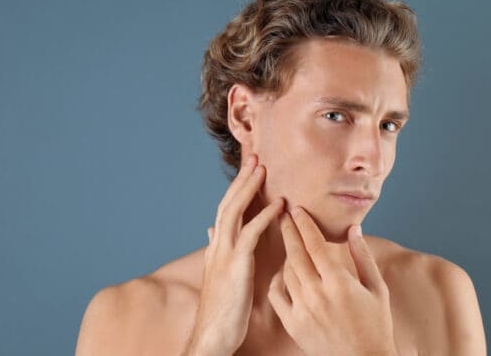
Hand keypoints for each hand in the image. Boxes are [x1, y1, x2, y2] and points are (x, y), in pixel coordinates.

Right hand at [183, 154, 284, 355]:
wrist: (212, 335)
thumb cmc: (222, 307)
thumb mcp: (219, 273)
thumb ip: (218, 248)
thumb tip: (211, 230)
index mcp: (217, 246)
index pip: (226, 208)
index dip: (237, 187)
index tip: (249, 167)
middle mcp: (217, 245)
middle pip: (228, 202)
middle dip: (242, 178)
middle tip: (255, 156)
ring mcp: (224, 254)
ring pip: (234, 212)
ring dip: (249, 188)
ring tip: (262, 168)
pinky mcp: (235, 266)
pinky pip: (249, 235)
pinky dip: (263, 217)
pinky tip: (278, 206)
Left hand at [268, 207, 397, 355]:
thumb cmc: (376, 325)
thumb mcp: (377, 289)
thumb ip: (363, 256)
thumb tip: (354, 228)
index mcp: (339, 283)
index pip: (315, 244)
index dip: (304, 224)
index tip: (296, 208)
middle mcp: (317, 294)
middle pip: (295, 254)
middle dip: (288, 231)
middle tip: (282, 214)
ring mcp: (302, 310)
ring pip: (286, 272)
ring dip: (287, 255)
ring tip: (290, 243)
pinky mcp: (293, 324)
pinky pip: (276, 295)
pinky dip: (278, 280)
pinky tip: (284, 272)